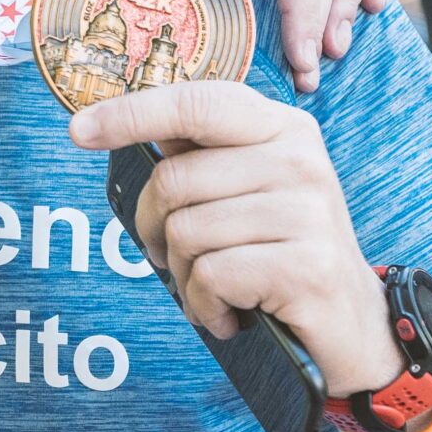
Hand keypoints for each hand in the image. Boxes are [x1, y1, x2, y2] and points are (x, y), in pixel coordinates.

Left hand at [69, 81, 403, 393]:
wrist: (353, 329)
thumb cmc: (279, 256)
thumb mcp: (246, 192)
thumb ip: (199, 157)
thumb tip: (112, 124)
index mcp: (282, 128)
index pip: (195, 102)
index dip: (131, 113)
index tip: (79, 130)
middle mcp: (300, 159)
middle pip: (173, 179)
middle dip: (154, 227)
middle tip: (172, 257)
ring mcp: (309, 211)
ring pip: (186, 232)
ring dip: (182, 275)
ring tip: (215, 290)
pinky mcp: (307, 266)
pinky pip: (210, 277)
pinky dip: (204, 305)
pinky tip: (231, 314)